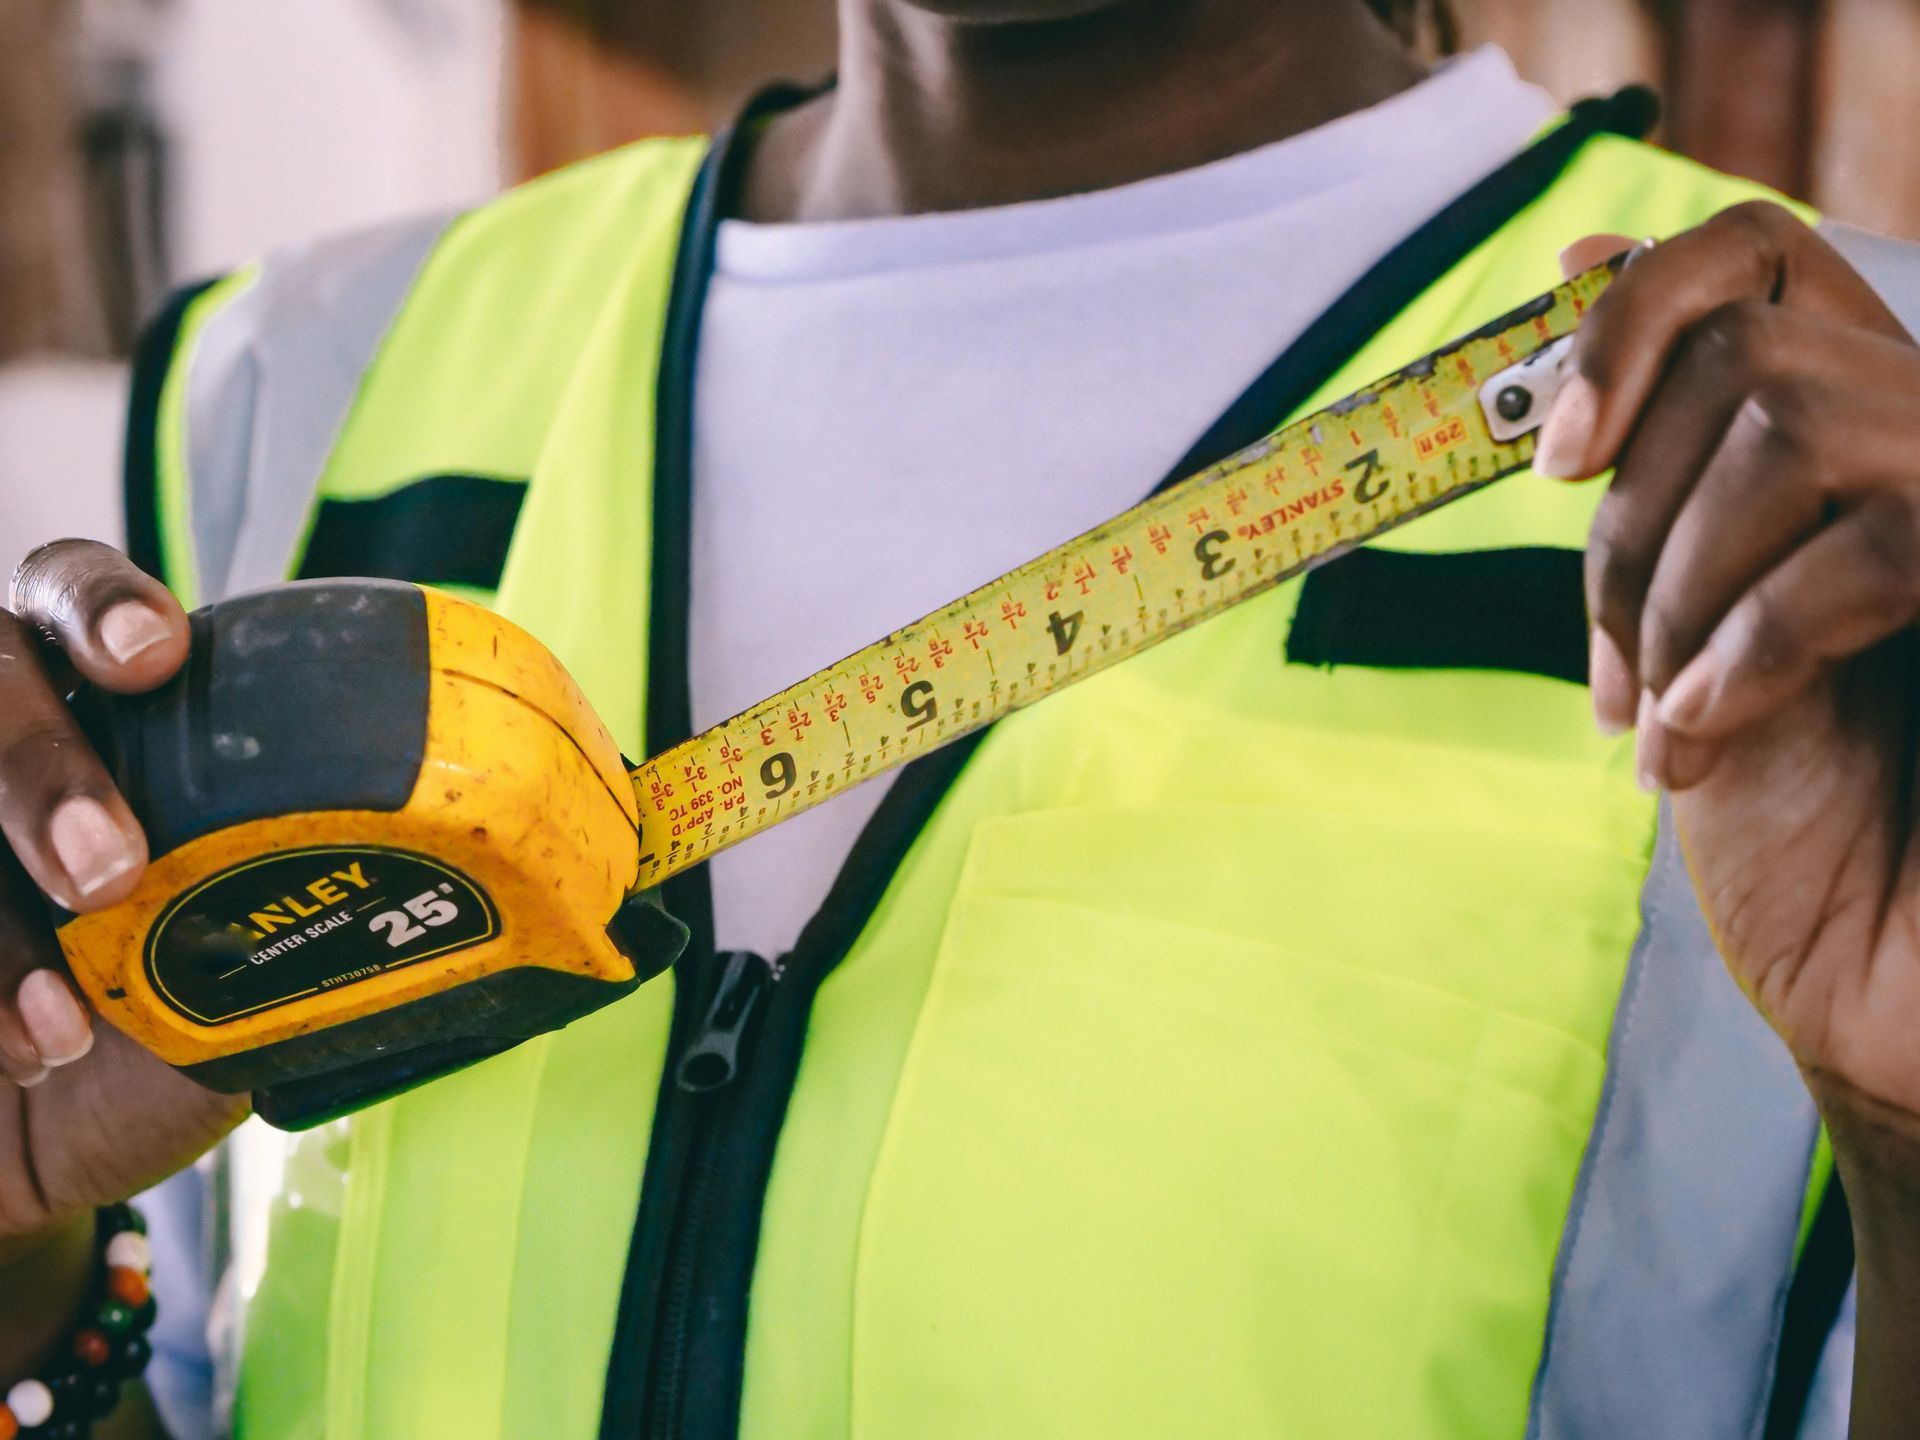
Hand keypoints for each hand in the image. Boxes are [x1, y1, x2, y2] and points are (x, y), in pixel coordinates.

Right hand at [0, 541, 243, 1261]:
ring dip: (1, 910)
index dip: (99, 606)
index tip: (158, 658)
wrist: (20, 1142)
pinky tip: (30, 1050)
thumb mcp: (236, 982)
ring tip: (64, 1021)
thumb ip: (300, 924)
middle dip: (42, 765)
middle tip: (107, 865)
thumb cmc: (139, 1040)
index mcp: (90, 723)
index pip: (69, 602)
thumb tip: (460, 918)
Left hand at [1539, 204, 1919, 1157]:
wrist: (1885, 987)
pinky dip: (1742, 653)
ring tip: (1671, 722)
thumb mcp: (1687, 615)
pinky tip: (1707, 745)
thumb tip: (1583, 256)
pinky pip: (1857, 549)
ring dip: (1680, 594)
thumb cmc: (1796, 810)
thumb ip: (1659, 460)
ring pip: (1785, 432)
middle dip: (1630, 526)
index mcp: (1861, 432)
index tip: (1553, 454)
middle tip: (1615, 671)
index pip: (1754, 254)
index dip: (1634, 315)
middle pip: (1741, 353)